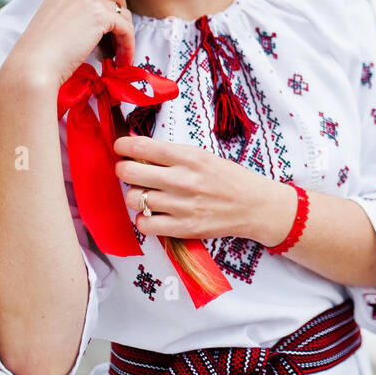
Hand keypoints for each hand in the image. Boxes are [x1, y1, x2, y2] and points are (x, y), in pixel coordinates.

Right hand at [0, 0, 135, 90]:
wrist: (33, 66)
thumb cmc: (39, 56)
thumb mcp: (54, 26)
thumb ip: (72, 18)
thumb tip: (97, 29)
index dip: (107, 2)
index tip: (108, 25)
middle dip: (120, 15)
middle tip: (118, 37)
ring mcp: (88, 0)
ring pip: (123, 12)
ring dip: (126, 34)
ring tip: (120, 55)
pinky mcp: (100, 15)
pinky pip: (126, 28)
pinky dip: (129, 45)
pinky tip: (122, 61)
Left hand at [112, 134, 296, 245]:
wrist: (254, 206)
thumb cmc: (228, 178)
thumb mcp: (203, 156)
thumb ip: (172, 154)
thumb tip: (137, 149)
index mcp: (188, 156)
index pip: (141, 146)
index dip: (122, 146)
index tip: (121, 148)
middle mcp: (182, 179)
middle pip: (129, 172)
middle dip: (123, 170)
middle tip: (129, 171)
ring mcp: (182, 205)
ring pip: (133, 199)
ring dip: (135, 196)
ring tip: (146, 195)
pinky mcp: (183, 228)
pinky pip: (145, 225)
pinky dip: (144, 220)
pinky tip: (153, 214)